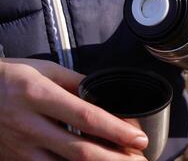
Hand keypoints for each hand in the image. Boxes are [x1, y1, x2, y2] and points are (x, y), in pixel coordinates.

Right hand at [0, 58, 147, 160]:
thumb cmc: (11, 77)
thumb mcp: (44, 70)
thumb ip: (76, 83)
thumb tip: (104, 97)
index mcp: (38, 95)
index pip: (85, 116)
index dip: (116, 129)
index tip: (139, 138)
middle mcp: (29, 125)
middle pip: (80, 150)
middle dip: (115, 159)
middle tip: (140, 160)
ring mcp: (20, 148)